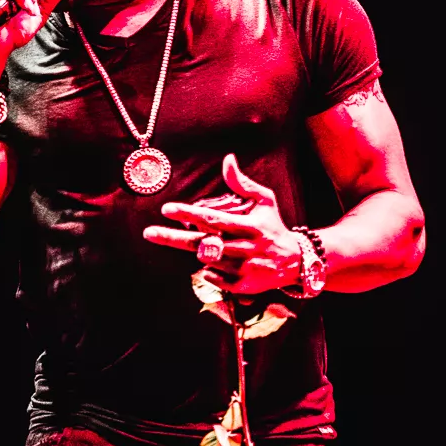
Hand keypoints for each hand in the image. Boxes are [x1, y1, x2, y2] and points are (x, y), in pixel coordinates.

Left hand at [142, 154, 303, 295]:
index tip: (166, 209)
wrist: (296, 261)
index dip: (188, 214)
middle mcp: (247, 248)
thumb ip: (242, 183)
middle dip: (173, 238)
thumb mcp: (264, 200)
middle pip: (203, 244)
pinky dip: (208, 273)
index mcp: (251, 226)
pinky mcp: (245, 287)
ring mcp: (245, 269)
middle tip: (149, 232)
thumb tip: (227, 159)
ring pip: (208, 261)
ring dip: (199, 253)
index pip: (213, 219)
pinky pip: (215, 280)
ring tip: (198, 245)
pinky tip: (210, 264)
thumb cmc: (273, 225)